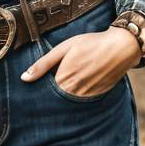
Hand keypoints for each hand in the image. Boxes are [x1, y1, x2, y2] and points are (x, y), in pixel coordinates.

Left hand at [21, 26, 140, 95]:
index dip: (41, 88)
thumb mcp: (64, 48)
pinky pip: (83, 101)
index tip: (38, 85)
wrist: (120, 47)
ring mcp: (87, 97)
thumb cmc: (90, 44)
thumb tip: (24, 78)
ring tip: (72, 78)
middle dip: (52, 94)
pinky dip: (79, 95)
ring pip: (69, 101)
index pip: (44, 92)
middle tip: (57, 81)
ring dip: (66, 95)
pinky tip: (83, 81)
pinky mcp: (97, 97)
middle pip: (56, 99)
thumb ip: (43, 64)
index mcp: (63, 80)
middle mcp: (74, 93)